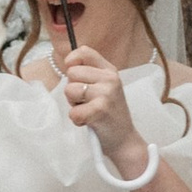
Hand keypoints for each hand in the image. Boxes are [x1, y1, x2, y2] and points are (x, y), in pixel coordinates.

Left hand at [59, 44, 146, 178]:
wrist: (124, 139)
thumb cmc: (109, 113)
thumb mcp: (105, 87)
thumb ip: (90, 73)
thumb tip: (68, 64)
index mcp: (110, 70)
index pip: (84, 51)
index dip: (72, 61)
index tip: (74, 75)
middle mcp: (110, 79)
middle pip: (71, 73)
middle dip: (72, 89)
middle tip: (86, 101)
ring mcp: (106, 94)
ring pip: (69, 90)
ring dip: (74, 104)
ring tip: (88, 110)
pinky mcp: (100, 110)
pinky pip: (73, 111)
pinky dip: (77, 120)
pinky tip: (88, 122)